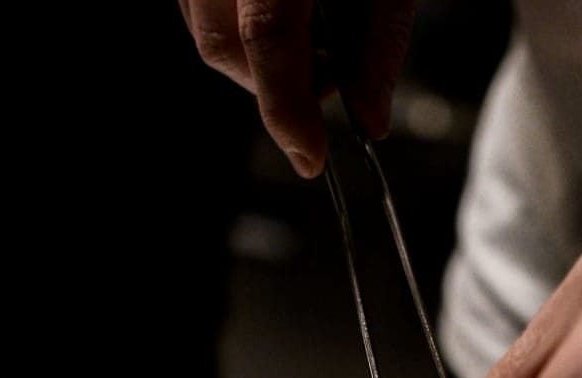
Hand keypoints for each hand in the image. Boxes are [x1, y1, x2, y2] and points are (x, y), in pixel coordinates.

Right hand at [177, 0, 414, 177]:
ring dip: (258, 59)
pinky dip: (241, 33)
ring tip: (312, 35)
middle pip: (224, 47)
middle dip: (275, 84)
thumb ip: (380, 38)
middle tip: (328, 73)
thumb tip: (372, 120)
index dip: (288, 108)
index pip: (267, 37)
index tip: (310, 158)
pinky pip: (201, 11)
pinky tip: (285, 15)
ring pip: (207, 35)